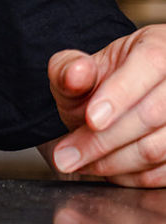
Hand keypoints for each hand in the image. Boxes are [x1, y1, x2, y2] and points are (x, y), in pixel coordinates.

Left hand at [47, 24, 165, 185]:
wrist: (117, 103)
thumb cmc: (101, 83)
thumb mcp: (77, 69)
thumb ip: (69, 70)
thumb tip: (77, 73)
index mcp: (159, 46)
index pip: (150, 64)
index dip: (120, 94)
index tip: (90, 120)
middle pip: (152, 113)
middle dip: (103, 140)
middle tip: (66, 157)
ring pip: (159, 148)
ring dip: (114, 163)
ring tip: (80, 164)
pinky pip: (164, 173)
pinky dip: (132, 177)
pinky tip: (105, 170)